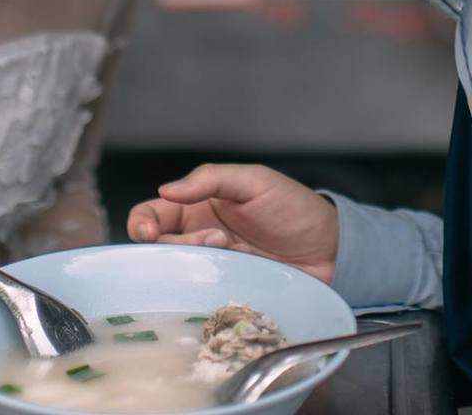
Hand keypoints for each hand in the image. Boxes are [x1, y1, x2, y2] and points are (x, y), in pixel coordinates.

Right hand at [127, 164, 338, 282]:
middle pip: (159, 246)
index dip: (141, 223)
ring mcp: (212, 265)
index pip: (152, 213)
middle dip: (177, 244)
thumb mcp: (255, 181)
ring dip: (196, 260)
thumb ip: (211, 179)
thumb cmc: (294, 208)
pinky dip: (205, 286)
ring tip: (231, 249)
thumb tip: (167, 190)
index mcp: (197, 205)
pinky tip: (231, 274)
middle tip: (215, 239)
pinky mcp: (225, 289)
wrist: (330, 249)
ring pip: (177, 270)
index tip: (148, 232)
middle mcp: (198, 236)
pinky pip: (200, 292)